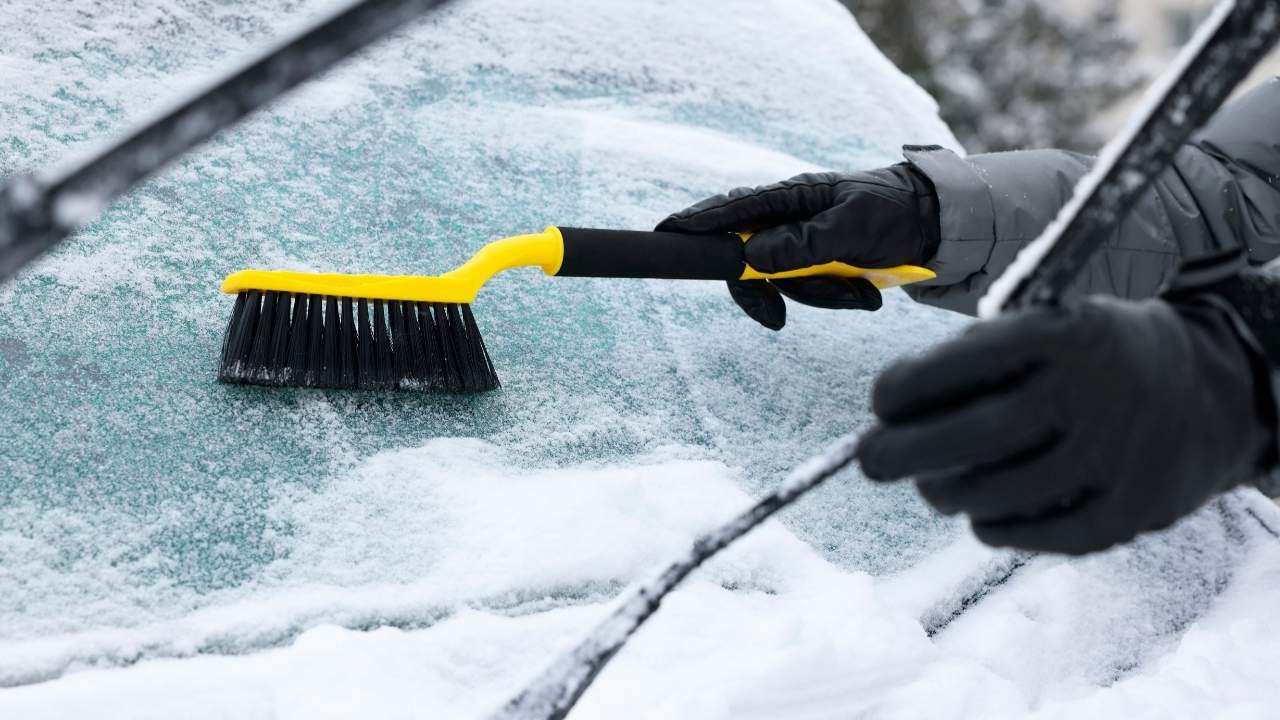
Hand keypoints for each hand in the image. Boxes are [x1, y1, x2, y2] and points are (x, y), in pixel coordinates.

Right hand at [657, 166, 939, 329]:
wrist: (937, 225)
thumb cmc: (894, 213)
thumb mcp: (852, 227)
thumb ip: (801, 243)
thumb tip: (751, 255)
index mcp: (792, 196)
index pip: (732, 210)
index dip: (696, 223)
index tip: (664, 233)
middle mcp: (789, 218)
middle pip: (747, 258)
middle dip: (767, 290)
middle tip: (778, 317)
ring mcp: (802, 242)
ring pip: (781, 281)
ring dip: (820, 295)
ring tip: (861, 294)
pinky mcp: (818, 263)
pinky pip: (808, 290)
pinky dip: (834, 297)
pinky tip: (863, 293)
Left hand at [856, 294, 1275, 554]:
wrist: (1206, 391)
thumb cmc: (1092, 358)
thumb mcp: (1046, 327)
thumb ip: (977, 360)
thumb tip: (891, 413)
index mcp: (1063, 334)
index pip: (962, 363)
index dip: (904, 388)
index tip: (881, 403)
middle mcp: (1091, 392)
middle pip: (974, 435)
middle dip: (904, 452)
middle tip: (873, 460)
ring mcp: (1115, 457)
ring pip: (997, 492)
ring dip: (946, 492)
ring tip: (934, 484)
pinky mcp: (1130, 512)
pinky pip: (1038, 535)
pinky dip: (996, 528)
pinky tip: (983, 515)